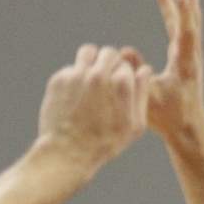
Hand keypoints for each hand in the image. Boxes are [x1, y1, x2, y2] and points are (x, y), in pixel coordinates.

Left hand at [36, 45, 150, 178]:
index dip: (125, 75)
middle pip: (109, 53)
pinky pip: (71, 68)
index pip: (127, 64)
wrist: (68, 152)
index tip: (120, 87)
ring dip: (92, 61)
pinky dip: (74, 77)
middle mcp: (99, 74)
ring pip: (88, 51)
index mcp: (121, 84)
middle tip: (107, 79)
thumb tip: (144, 70)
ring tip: (91, 77)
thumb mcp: (135, 125)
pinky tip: (75, 95)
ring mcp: (77, 75)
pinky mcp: (59, 79)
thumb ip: (141, 93)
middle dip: (110, 63)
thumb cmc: (106, 142)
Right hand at [141, 0, 203, 145]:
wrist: (187, 129)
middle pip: (192, 17)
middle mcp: (191, 53)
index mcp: (185, 64)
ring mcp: (189, 52)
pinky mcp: (183, 52)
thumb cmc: (167, 118)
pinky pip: (179, 23)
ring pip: (188, 17)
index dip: (182, 13)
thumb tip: (123, 51)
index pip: (185, 34)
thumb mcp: (146, 99)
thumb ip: (135, 75)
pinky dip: (175, 6)